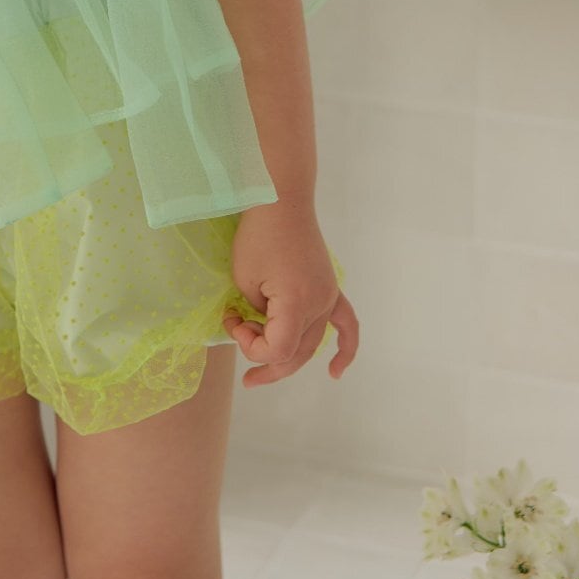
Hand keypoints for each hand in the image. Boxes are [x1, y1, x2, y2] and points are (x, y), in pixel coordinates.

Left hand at [221, 199, 358, 388]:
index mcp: (297, 303)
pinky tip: (336, 370)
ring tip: (264, 375)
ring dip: (289, 360)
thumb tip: (263, 325)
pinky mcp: (329, 288)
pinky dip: (344, 349)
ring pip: (312, 343)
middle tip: (245, 378)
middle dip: (265, 364)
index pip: (278, 349)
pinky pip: (345, 324)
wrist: (281, 200)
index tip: (233, 319)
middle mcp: (319, 304)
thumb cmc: (258, 236)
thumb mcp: (245, 278)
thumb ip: (256, 312)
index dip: (251, 346)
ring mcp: (328, 297)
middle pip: (296, 353)